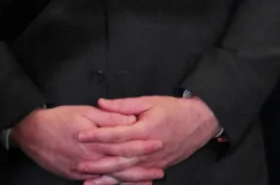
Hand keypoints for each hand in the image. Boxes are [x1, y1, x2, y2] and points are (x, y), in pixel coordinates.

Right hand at [10, 106, 164, 181]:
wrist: (30, 133)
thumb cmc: (57, 119)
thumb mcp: (83, 112)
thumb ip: (108, 118)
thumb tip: (129, 120)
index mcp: (97, 141)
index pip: (125, 143)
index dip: (143, 145)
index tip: (158, 144)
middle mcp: (92, 158)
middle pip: (122, 165)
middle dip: (142, 169)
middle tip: (161, 170)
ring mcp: (84, 170)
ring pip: (112, 178)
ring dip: (131, 181)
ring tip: (148, 182)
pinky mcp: (75, 176)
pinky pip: (98, 183)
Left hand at [74, 95, 220, 182]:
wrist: (199, 123)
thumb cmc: (174, 110)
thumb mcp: (149, 101)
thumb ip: (123, 105)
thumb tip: (101, 103)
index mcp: (144, 130)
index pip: (116, 134)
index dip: (97, 135)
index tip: (80, 135)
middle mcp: (148, 149)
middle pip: (119, 159)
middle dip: (98, 164)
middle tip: (80, 165)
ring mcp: (153, 162)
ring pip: (128, 174)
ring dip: (108, 179)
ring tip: (89, 183)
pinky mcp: (157, 168)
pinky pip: (138, 179)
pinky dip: (123, 184)